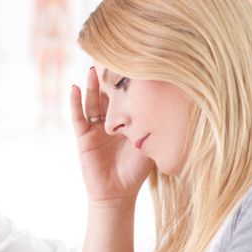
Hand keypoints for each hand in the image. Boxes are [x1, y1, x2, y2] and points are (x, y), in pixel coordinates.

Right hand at [70, 67, 153, 207]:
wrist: (118, 194)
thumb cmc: (136, 172)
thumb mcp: (150, 144)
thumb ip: (155, 127)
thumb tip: (177, 107)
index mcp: (126, 122)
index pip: (126, 97)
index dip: (127, 81)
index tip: (131, 61)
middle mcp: (110, 122)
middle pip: (106, 95)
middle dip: (107, 78)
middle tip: (109, 56)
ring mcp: (95, 129)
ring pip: (92, 102)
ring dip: (91, 86)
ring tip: (92, 68)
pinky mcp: (84, 138)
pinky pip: (78, 117)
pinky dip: (75, 103)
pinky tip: (75, 88)